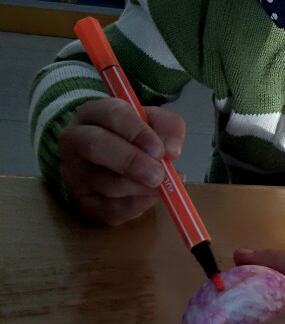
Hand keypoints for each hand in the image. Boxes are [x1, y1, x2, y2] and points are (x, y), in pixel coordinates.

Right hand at [58, 97, 185, 225]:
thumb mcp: (153, 121)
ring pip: (105, 183)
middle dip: (132, 162)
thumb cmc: (132, 135)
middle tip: (158, 175)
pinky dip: (137, 206)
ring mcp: (73, 173)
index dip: (138, 133)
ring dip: (140, 188)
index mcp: (93, 112)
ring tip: (161, 185)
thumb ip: (168, 128)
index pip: (113, 115)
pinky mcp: (81, 202)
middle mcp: (74, 140)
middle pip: (96, 147)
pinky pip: (110, 210)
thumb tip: (172, 152)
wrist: (106, 158)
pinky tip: (149, 197)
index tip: (160, 150)